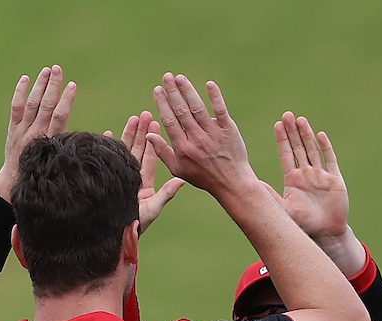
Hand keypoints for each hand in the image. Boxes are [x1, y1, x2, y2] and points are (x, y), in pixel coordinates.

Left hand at [0, 65, 76, 200]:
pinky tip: (26, 79)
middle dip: (53, 86)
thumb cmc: (46, 176)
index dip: (66, 100)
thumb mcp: (64, 164)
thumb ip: (77, 150)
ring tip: (47, 70)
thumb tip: (105, 141)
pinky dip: (20, 92)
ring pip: (32, 103)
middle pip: (46, 105)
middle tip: (58, 69)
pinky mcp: (14, 129)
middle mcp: (37, 133)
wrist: (17, 184)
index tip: (73, 86)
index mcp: (52, 141)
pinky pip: (16, 107)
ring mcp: (24, 130)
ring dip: (40, 85)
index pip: (60, 116)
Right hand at [106, 111, 184, 233]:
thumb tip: (182, 181)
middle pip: (138, 150)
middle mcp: (131, 178)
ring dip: (128, 134)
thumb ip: (166, 194)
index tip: (155, 123)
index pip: (150, 157)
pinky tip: (109, 132)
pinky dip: (107, 146)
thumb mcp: (152, 209)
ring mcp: (118, 178)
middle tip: (145, 114)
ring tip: (133, 117)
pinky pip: (105, 159)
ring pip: (123, 151)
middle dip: (142, 132)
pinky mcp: (104, 179)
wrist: (111, 236)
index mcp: (144, 184)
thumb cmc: (134, 226)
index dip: (153, 140)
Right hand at [146, 74, 257, 202]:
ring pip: (198, 108)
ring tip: (180, 78)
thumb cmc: (203, 177)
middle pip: (182, 111)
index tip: (157, 90)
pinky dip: (215, 97)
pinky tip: (209, 84)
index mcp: (183, 148)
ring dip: (188, 91)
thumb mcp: (178, 169)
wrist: (232, 183)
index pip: (170, 120)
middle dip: (173, 92)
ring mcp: (213, 134)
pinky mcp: (228, 130)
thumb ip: (162, 152)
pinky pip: (220, 110)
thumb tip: (149, 134)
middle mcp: (197, 139)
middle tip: (166, 76)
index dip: (163, 103)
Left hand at [270, 113, 348, 239]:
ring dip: (307, 135)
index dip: (282, 140)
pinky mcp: (335, 179)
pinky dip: (326, 148)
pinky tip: (320, 135)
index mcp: (293, 180)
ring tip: (300, 120)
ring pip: (313, 150)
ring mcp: (321, 175)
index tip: (277, 125)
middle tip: (287, 115)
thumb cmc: (304, 223)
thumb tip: (252, 183)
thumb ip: (270, 195)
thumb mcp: (284, 208)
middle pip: (299, 148)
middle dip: (293, 132)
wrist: (326, 232)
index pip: (286, 155)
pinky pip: (330, 160)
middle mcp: (306, 174)